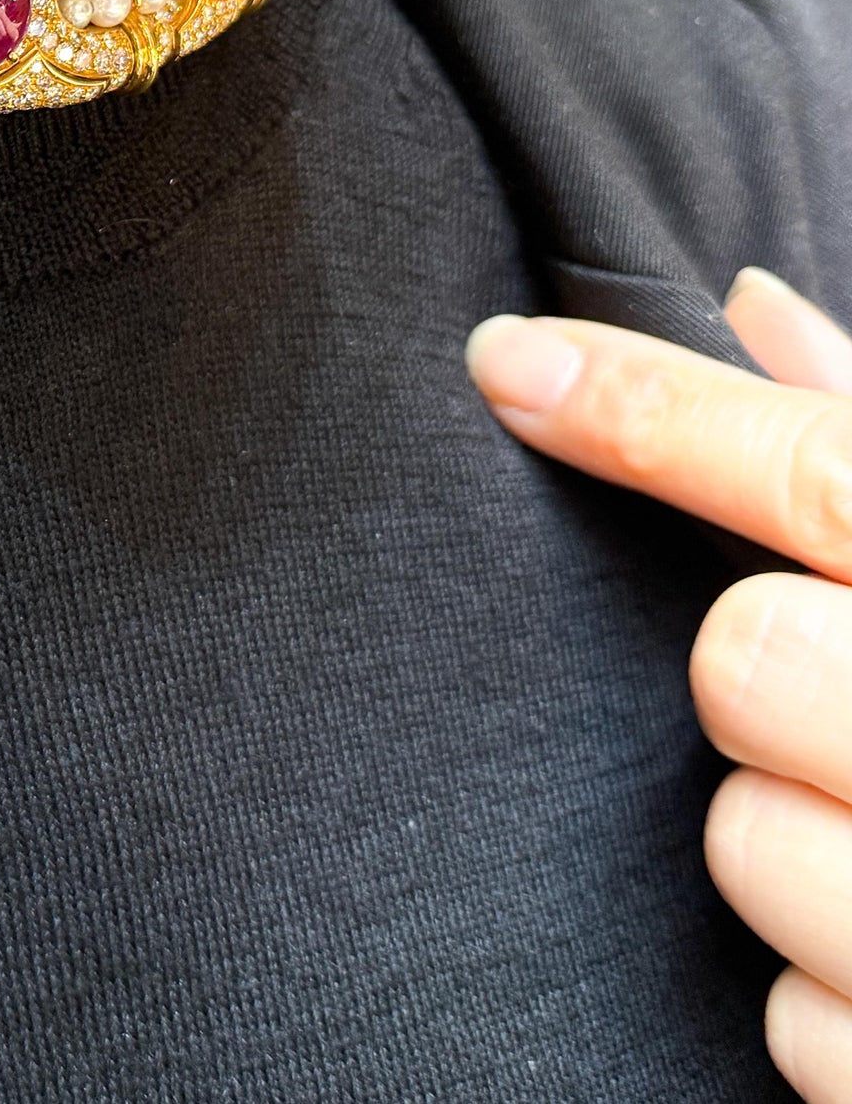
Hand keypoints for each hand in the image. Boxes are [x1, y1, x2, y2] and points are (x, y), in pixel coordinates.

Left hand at [467, 268, 851, 1101]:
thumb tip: (747, 301)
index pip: (827, 482)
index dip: (647, 407)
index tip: (502, 360)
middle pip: (748, 660)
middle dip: (763, 675)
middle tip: (843, 703)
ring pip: (741, 842)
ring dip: (792, 840)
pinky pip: (789, 1018)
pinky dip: (832, 996)